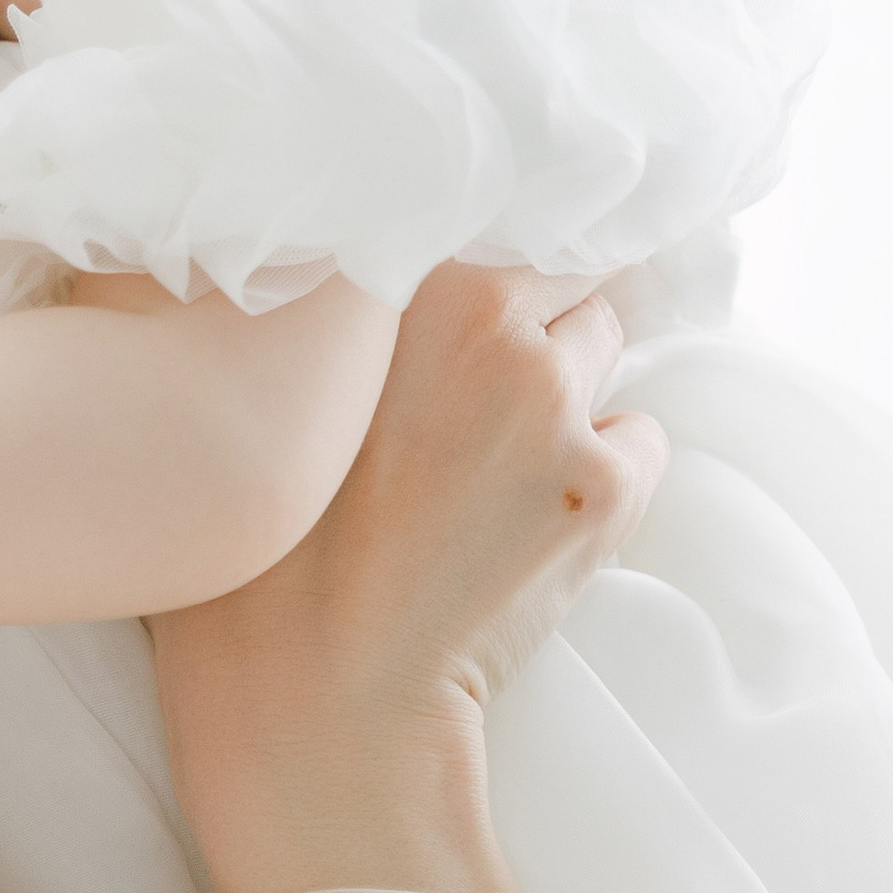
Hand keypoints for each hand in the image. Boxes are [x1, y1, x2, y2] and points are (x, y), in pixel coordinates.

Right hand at [152, 266, 666, 892]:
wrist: (313, 694)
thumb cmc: (252, 546)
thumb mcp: (260, 389)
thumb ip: (315, 304)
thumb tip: (325, 252)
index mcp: (400, 274)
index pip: (497, 198)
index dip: (489, 239)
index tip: (478, 267)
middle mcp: (492, 320)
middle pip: (554, 267)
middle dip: (529, 313)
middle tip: (478, 383)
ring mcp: (558, 402)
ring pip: (601, 345)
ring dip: (566, 386)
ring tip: (494, 458)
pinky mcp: (606, 484)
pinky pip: (640, 436)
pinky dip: (601, 466)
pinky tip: (528, 514)